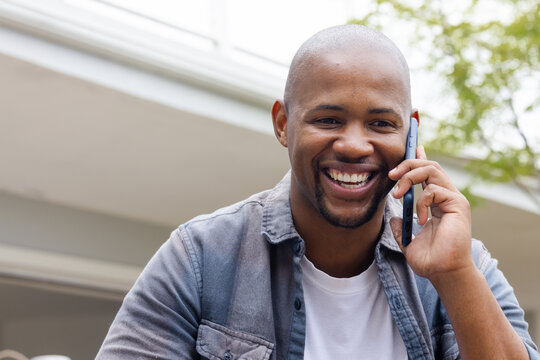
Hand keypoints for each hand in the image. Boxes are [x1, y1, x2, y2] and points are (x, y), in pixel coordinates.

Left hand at [388, 145, 473, 280]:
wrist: (444, 274)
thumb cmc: (430, 261)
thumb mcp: (408, 240)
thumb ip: (400, 227)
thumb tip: (392, 218)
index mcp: (438, 202)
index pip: (430, 173)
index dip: (420, 159)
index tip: (413, 147)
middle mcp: (447, 197)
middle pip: (429, 165)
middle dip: (407, 165)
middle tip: (390, 175)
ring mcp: (454, 199)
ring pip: (432, 170)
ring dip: (409, 177)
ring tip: (398, 193)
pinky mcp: (458, 204)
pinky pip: (434, 189)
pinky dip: (421, 201)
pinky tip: (420, 219)